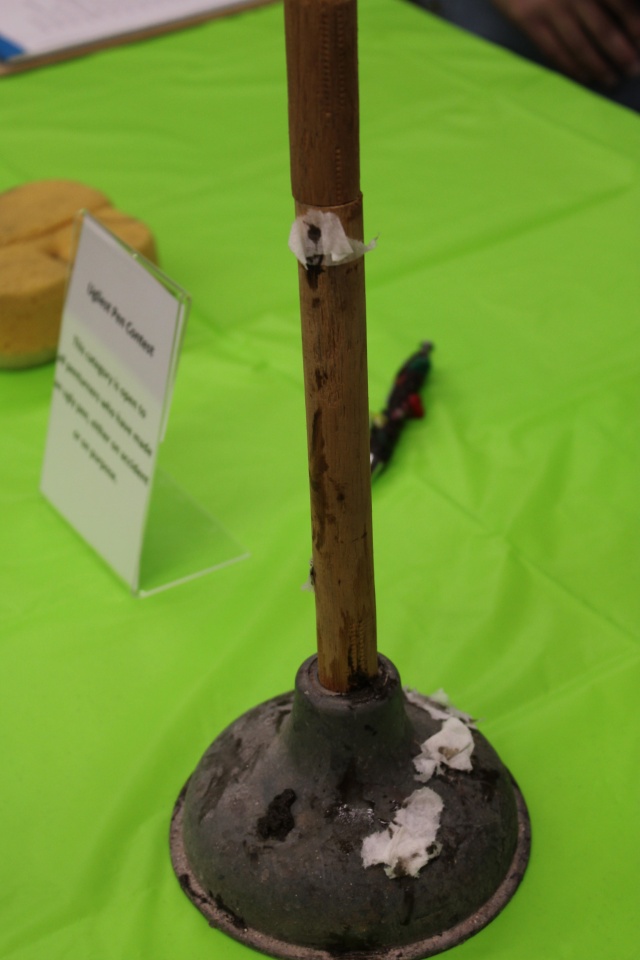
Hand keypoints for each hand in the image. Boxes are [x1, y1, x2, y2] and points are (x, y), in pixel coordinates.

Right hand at [491, 0, 639, 85]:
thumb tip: (627, 8)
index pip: (621, 5)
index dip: (635, 27)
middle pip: (603, 29)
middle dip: (621, 53)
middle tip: (633, 71)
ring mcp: (550, 9)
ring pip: (579, 45)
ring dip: (598, 66)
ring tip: (611, 81)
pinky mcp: (529, 21)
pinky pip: (553, 50)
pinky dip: (570, 67)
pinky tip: (584, 77)